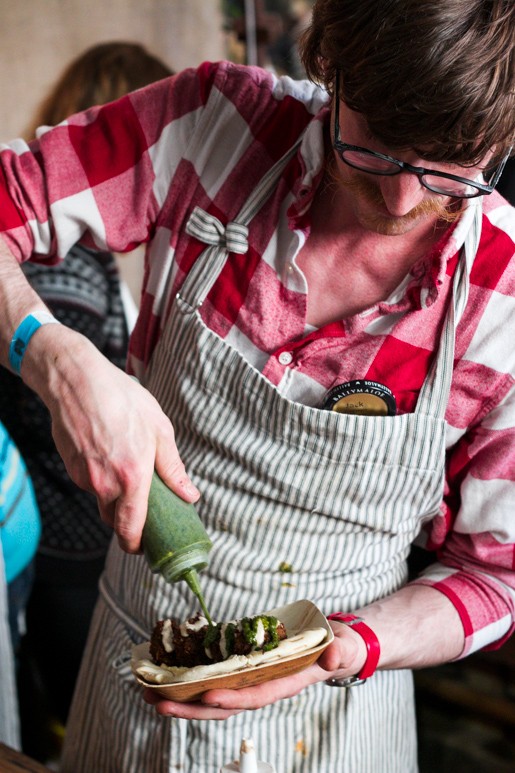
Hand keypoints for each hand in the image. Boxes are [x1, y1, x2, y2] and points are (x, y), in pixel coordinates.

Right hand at [22, 325, 199, 551]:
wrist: (77, 381)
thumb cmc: (122, 400)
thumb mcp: (159, 429)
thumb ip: (173, 468)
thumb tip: (189, 495)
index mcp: (132, 478)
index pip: (130, 530)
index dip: (137, 545)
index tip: (146, 546)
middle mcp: (105, 484)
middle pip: (115, 521)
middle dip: (129, 520)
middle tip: (145, 506)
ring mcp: (84, 478)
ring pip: (102, 501)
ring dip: (116, 496)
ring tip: (128, 468)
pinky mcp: (71, 468)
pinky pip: (90, 485)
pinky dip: (101, 479)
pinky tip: (110, 454)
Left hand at [143, 621, 365, 719]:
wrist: (333, 647)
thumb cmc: (337, 647)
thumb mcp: (342, 646)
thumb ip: (338, 651)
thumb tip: (331, 655)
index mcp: (284, 683)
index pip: (255, 696)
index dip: (232, 699)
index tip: (208, 695)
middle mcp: (262, 686)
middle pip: (223, 705)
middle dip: (191, 706)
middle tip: (158, 700)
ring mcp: (250, 680)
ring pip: (212, 697)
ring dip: (182, 697)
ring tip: (149, 693)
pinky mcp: (243, 670)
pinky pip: (214, 680)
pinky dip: (190, 681)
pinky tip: (166, 676)